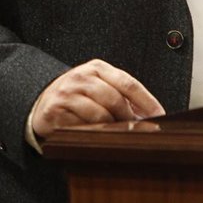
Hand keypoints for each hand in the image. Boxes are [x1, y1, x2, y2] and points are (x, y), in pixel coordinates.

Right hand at [30, 58, 164, 139]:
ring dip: (112, 128)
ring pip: (99, 115)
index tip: (160, 115)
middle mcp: (81, 77)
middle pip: (115, 99)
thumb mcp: (99, 86)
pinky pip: (80, 127)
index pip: (128, 83)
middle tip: (138, 130)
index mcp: (97, 68)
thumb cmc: (78, 94)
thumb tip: (150, 115)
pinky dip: (91, 133)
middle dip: (129, 118)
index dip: (147, 101)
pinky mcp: (55, 111)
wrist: (42, 99)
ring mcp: (67, 94)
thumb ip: (122, 95)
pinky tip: (94, 134)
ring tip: (117, 134)